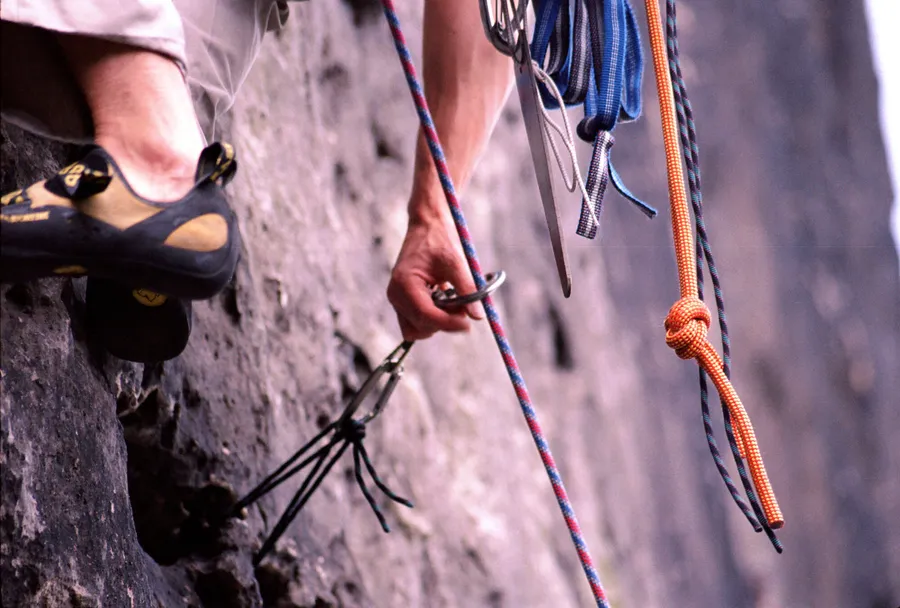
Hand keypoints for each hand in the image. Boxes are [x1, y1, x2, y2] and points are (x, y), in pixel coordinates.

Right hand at [387, 211, 484, 340]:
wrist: (427, 225)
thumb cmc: (439, 239)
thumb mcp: (456, 261)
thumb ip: (467, 289)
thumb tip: (478, 316)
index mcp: (404, 283)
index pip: (425, 315)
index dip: (448, 323)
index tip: (469, 325)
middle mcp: (396, 295)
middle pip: (421, 327)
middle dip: (444, 322)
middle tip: (464, 307)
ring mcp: (398, 300)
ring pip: (418, 329)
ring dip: (439, 322)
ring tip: (455, 302)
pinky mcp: (404, 302)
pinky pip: (418, 322)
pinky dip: (434, 317)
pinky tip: (446, 299)